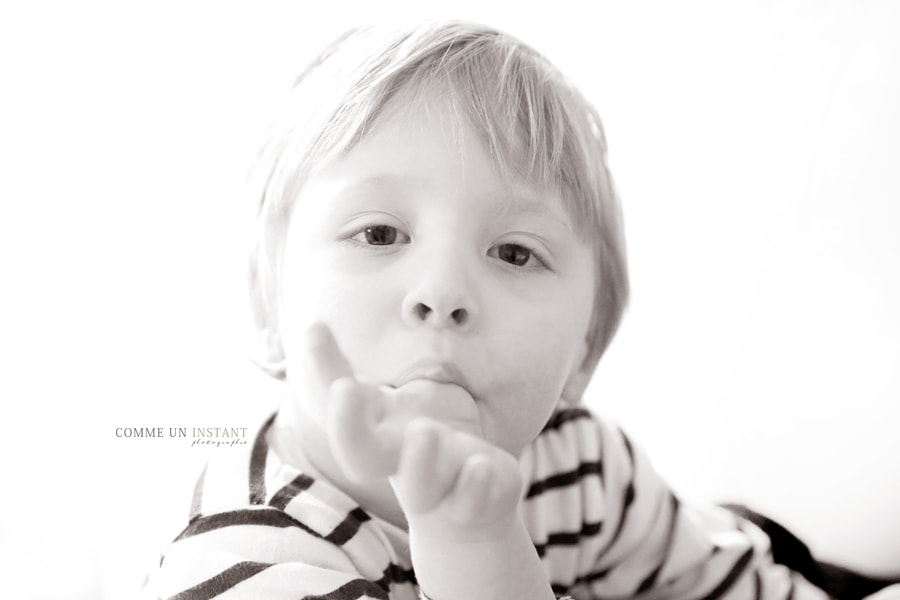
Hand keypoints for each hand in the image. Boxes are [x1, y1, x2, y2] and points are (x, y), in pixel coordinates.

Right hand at [307, 323, 522, 538]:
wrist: (466, 513)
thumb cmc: (418, 446)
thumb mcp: (386, 407)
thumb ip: (349, 375)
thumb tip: (312, 325)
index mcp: (374, 435)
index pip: (340, 402)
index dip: (324, 370)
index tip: (315, 327)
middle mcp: (398, 463)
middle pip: (361, 456)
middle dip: (347, 425)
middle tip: (344, 388)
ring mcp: (436, 486)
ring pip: (419, 488)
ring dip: (419, 460)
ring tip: (424, 430)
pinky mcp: (476, 502)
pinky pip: (474, 500)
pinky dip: (477, 484)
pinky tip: (483, 465)